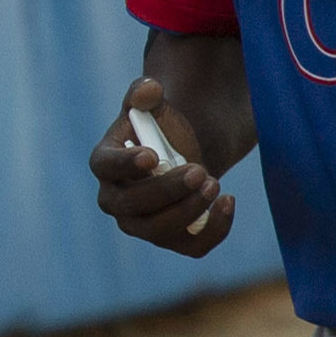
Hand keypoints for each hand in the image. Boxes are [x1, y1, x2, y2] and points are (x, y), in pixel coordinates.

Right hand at [90, 74, 235, 255]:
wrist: (181, 152)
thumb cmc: (159, 127)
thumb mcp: (152, 104)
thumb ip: (145, 92)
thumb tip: (150, 89)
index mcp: (106, 163)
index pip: (106, 167)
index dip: (125, 164)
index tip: (151, 155)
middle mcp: (116, 200)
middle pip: (133, 205)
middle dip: (167, 190)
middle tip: (200, 170)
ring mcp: (142, 225)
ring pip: (159, 231)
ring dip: (189, 210)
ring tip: (215, 183)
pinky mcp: (172, 239)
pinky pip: (191, 246)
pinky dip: (213, 230)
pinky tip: (229, 202)